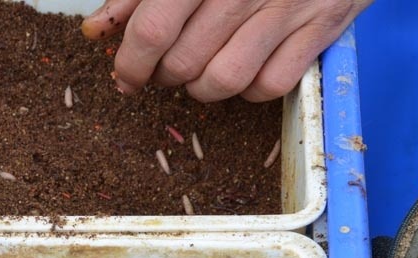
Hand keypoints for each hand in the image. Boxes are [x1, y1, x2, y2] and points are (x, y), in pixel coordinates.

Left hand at [81, 0, 371, 101]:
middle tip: (165, 68)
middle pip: (183, 62)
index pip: (152, 29)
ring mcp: (287, 8)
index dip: (130, 63)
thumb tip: (96, 30)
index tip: (125, 76)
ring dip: (202, 89)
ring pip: (223, 81)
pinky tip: (245, 68)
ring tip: (201, 72)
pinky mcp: (320, 28)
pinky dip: (250, 90)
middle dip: (164, 76)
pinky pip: (269, 86)